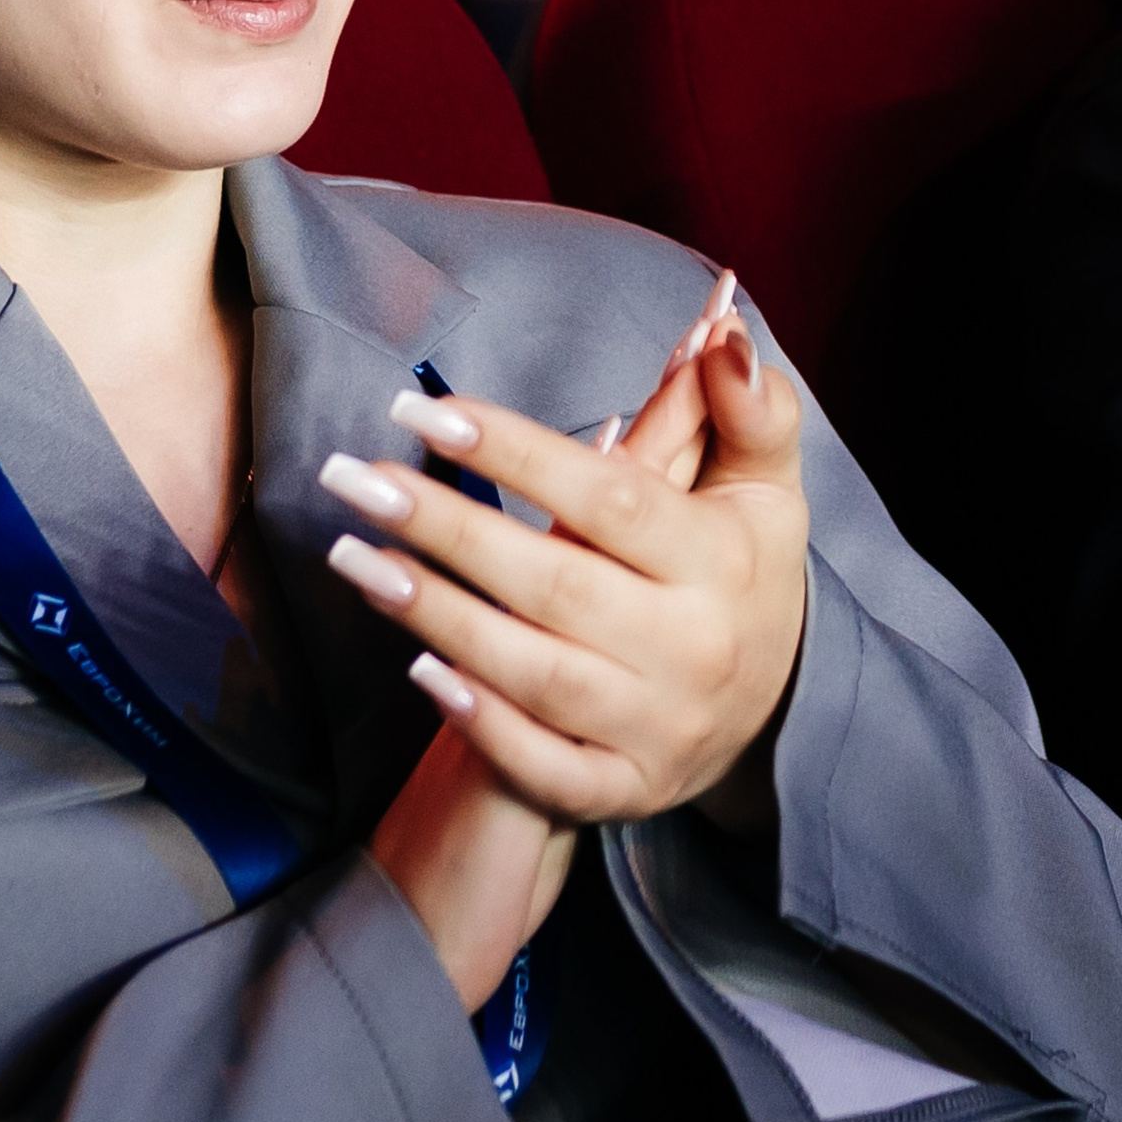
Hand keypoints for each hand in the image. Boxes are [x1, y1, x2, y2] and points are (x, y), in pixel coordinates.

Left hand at [340, 315, 806, 863]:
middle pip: (555, 585)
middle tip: (352, 479)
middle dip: (446, 529)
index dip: (516, 452)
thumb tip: (723, 331)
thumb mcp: (762, 488)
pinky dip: (482, 724)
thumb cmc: (739, 575)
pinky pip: (546, 767)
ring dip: (437, 616)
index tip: (422, 413)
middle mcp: (693, 651)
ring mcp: (657, 729)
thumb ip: (745, 408)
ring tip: (353, 557)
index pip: (610, 499)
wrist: (769, 716)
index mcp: (723, 564)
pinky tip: (416, 669)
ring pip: (536, 675)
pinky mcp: (624, 790)